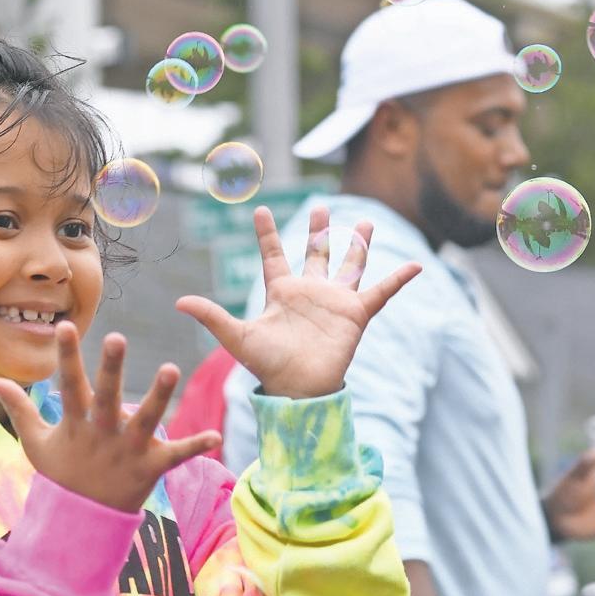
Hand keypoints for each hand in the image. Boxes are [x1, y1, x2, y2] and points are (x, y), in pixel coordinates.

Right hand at [0, 323, 221, 512]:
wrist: (82, 521)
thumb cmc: (61, 474)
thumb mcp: (35, 443)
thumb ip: (19, 408)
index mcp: (76, 424)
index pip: (69, 385)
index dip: (66, 356)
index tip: (65, 325)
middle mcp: (103, 434)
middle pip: (108, 397)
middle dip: (112, 369)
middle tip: (118, 338)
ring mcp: (128, 451)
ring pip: (146, 420)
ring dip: (159, 396)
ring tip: (172, 367)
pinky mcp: (151, 468)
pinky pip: (177, 456)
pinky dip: (195, 446)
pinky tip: (217, 436)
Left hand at [175, 205, 421, 398]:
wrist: (299, 389)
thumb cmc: (269, 366)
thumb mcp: (237, 337)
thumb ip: (212, 316)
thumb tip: (179, 302)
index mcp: (281, 292)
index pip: (273, 256)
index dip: (267, 234)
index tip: (260, 210)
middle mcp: (310, 292)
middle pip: (316, 254)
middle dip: (318, 231)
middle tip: (319, 206)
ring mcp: (335, 302)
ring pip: (349, 265)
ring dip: (358, 244)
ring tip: (367, 221)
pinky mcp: (356, 315)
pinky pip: (381, 292)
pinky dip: (398, 279)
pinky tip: (416, 265)